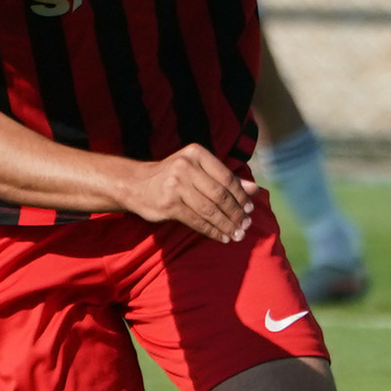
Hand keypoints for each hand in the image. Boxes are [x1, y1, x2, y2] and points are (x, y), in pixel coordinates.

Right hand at [121, 142, 259, 243]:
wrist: (136, 184)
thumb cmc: (173, 176)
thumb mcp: (198, 170)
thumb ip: (225, 178)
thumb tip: (254, 189)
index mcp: (196, 153)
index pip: (226, 177)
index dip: (240, 195)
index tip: (250, 209)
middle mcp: (185, 166)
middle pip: (219, 194)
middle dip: (236, 212)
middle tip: (246, 225)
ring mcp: (176, 185)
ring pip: (210, 209)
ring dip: (226, 224)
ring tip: (237, 234)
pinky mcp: (169, 204)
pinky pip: (196, 221)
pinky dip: (212, 230)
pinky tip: (222, 237)